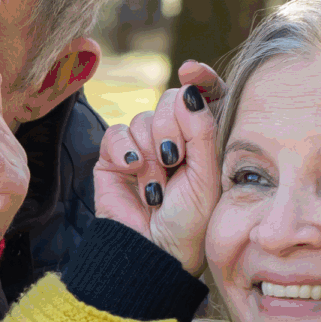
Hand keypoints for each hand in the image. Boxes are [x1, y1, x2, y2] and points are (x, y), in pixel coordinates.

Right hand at [95, 60, 225, 275]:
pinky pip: (117, 133)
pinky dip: (125, 150)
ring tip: (156, 186)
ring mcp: (143, 147)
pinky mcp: (114, 157)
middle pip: (169, 101)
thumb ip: (202, 129)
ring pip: (143, 119)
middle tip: (174, 160)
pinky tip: (134, 170)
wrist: (153, 251)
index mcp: (203, 140)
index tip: (193, 71)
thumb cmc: (189, 221)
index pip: (203, 96)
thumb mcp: (206, 174)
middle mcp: (174, 139)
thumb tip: (189, 88)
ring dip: (150, 154)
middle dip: (172, 128)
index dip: (200, 79)